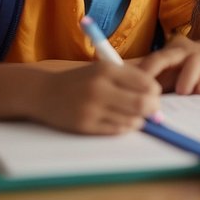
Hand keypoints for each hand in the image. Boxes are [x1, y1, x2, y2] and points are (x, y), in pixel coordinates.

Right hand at [33, 61, 160, 134]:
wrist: (43, 93)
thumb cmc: (80, 80)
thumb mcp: (103, 69)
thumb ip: (129, 78)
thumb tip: (156, 95)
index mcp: (106, 70)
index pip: (145, 83)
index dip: (155, 92)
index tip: (154, 95)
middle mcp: (99, 88)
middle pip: (142, 103)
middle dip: (152, 108)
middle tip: (152, 110)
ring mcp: (91, 108)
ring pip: (131, 120)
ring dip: (139, 120)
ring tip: (135, 116)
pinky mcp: (84, 125)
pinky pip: (116, 130)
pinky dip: (125, 127)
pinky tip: (122, 121)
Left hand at [136, 35, 199, 94]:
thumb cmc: (188, 67)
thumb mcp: (170, 66)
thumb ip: (145, 71)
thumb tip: (113, 74)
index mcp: (171, 52)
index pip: (153, 59)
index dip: (142, 73)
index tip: (131, 89)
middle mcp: (186, 52)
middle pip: (167, 57)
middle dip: (153, 70)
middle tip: (152, 92)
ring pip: (194, 65)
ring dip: (187, 80)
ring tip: (184, 91)